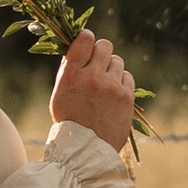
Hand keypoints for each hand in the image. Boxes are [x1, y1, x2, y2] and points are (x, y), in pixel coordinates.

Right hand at [51, 31, 138, 150]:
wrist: (85, 149)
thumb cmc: (69, 120)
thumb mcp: (60, 92)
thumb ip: (69, 69)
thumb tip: (79, 47)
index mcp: (72, 74)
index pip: (84, 39)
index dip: (86, 38)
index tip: (87, 44)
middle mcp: (92, 77)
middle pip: (104, 46)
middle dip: (101, 53)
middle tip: (97, 66)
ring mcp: (111, 86)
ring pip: (117, 61)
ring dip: (111, 69)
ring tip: (104, 85)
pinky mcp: (126, 96)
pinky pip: (127, 76)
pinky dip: (121, 82)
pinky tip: (114, 95)